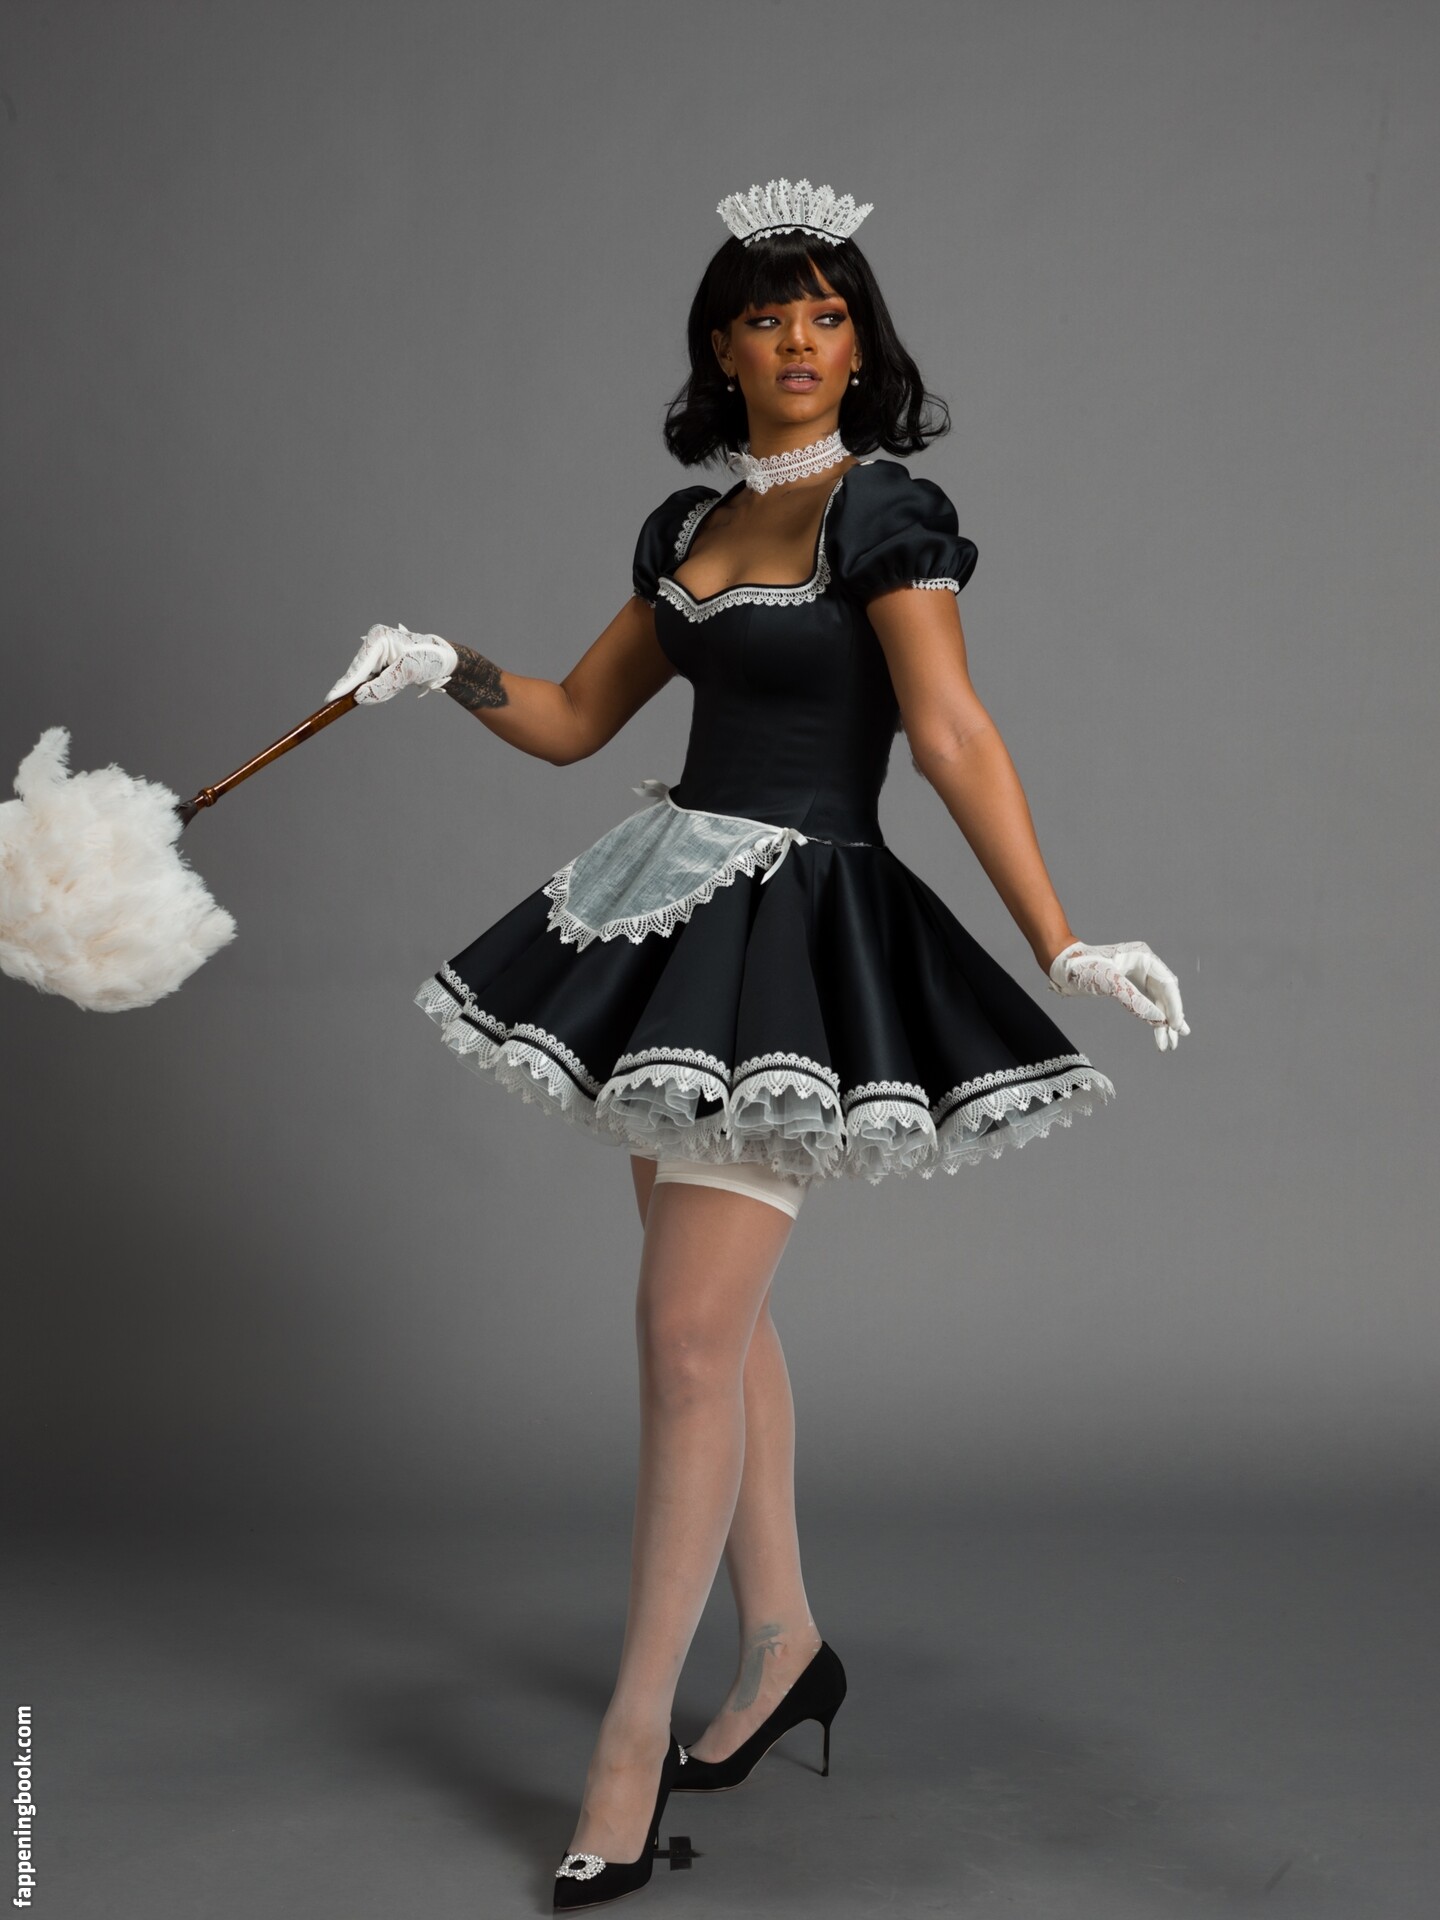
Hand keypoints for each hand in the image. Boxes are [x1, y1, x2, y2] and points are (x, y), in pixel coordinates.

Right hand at [325, 624, 458, 704]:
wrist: (443, 658)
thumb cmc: (428, 659)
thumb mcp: (408, 673)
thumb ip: (383, 686)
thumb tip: (359, 697)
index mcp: (378, 637)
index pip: (358, 667)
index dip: (345, 685)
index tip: (329, 699)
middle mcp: (373, 642)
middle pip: (360, 675)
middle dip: (374, 688)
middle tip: (397, 684)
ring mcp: (375, 652)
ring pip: (367, 681)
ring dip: (383, 689)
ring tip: (404, 681)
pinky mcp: (378, 662)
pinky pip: (374, 682)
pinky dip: (385, 688)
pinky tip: (400, 682)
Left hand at [1047, 939, 1189, 1050]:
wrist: (1060, 964)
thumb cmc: (1083, 966)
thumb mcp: (1110, 983)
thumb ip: (1135, 1000)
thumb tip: (1159, 1020)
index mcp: (1143, 957)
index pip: (1167, 983)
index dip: (1174, 1006)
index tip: (1177, 1027)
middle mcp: (1144, 964)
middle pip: (1165, 993)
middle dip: (1171, 1017)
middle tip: (1176, 1040)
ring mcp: (1136, 975)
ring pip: (1157, 1000)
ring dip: (1163, 1021)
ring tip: (1170, 1043)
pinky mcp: (1127, 984)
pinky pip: (1145, 1001)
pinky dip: (1151, 1016)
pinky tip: (1159, 1029)